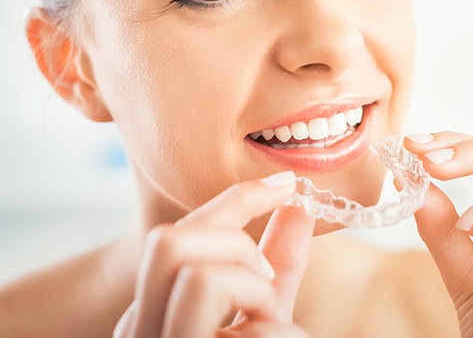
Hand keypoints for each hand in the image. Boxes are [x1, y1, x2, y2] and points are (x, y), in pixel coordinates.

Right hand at [113, 172, 313, 337]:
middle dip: (235, 244)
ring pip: (198, 276)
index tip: (285, 183)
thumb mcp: (265, 310)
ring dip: (255, 291)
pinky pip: (246, 330)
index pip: (178, 232)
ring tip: (268, 323)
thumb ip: (277, 262)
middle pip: (169, 240)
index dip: (238, 198)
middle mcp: (140, 327)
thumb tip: (299, 206)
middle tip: (264, 278)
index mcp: (154, 304)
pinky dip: (279, 333)